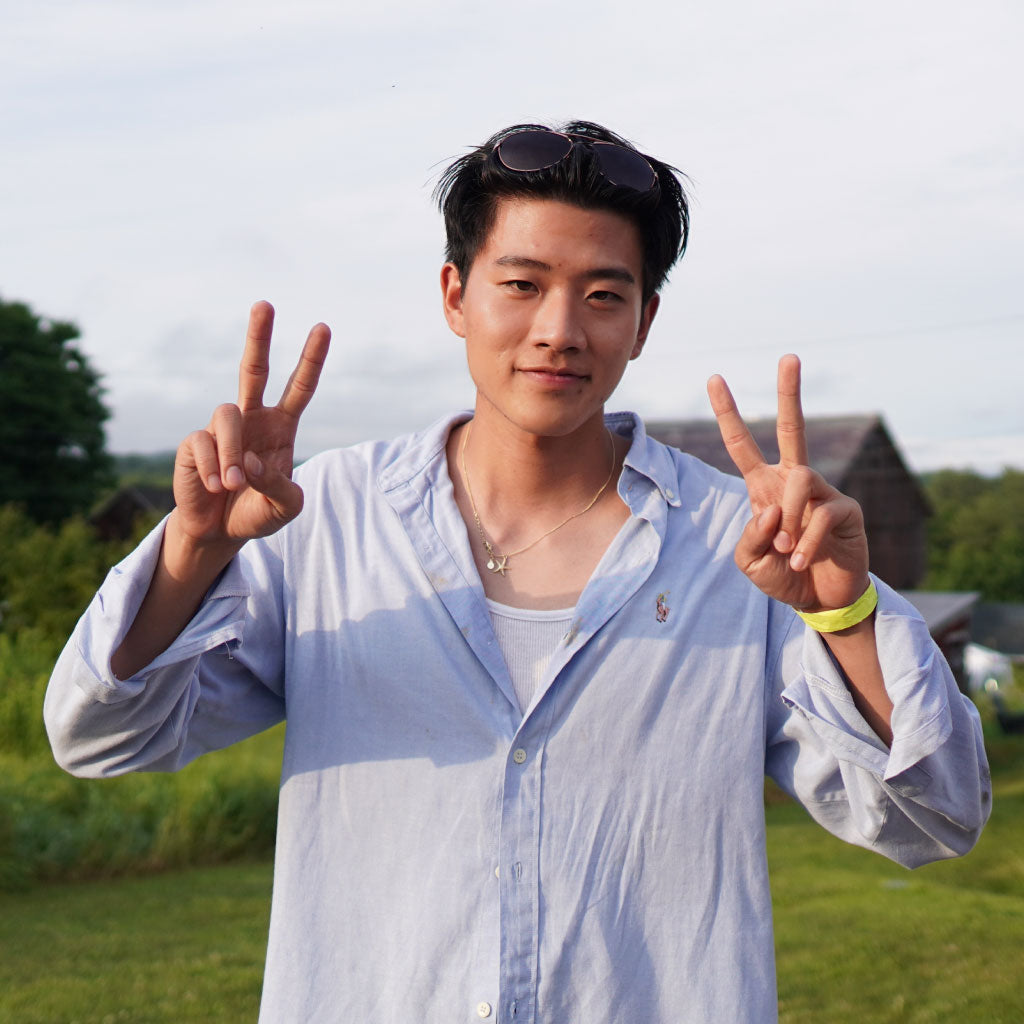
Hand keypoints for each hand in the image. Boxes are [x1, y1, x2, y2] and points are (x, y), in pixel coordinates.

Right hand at [172, 301, 330, 549]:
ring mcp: (221, 428)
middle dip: (259, 337)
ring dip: (232, 454)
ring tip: (233, 486)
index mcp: (281, 427)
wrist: (220, 532)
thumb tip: (248, 460)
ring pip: (227, 415)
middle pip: (253, 369)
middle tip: (264, 304)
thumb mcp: (285, 507)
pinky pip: (203, 444)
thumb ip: (279, 486)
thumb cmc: (258, 513)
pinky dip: (212, 470)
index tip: (323, 328)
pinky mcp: (194, 442)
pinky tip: (213, 487)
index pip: (299, 388)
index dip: (311, 359)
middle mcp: (252, 419)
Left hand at [707, 354, 869, 612]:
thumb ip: (751, 534)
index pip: (742, 446)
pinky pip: (820, 515)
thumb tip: (773, 508)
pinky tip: (802, 561)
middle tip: (789, 357)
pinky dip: (806, 543)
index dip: (728, 414)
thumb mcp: (750, 561)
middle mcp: (793, 482)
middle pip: (793, 429)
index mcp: (764, 488)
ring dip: (788, 519)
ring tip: (788, 550)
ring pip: (800, 479)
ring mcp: (822, 493)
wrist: (821, 600)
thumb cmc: (783, 575)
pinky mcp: (846, 510)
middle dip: (789, 393)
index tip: (714, 379)